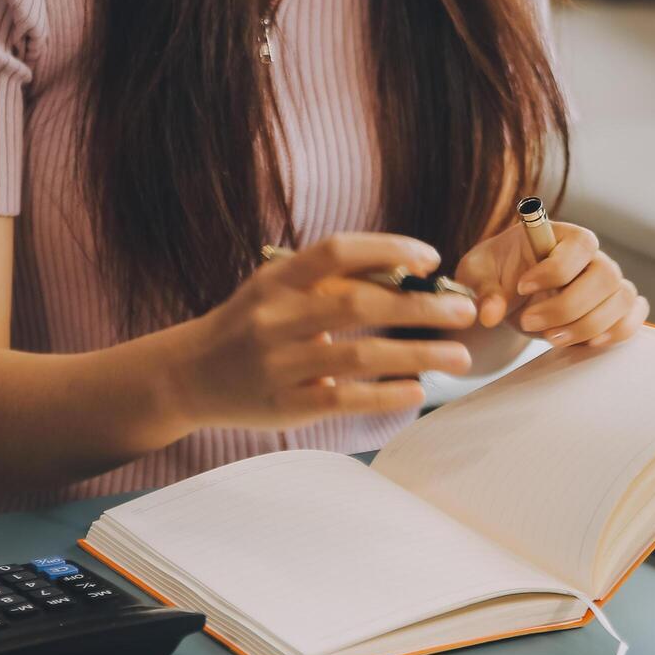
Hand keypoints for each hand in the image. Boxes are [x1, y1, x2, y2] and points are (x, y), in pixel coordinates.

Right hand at [164, 234, 476, 427]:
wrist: (189, 375)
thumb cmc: (252, 324)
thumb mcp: (278, 288)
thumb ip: (331, 281)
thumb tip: (412, 274)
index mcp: (278, 278)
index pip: (336, 252)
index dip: (388, 249)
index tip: (431, 259)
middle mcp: (275, 317)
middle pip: (358, 305)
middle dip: (419, 308)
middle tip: (465, 312)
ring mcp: (279, 364)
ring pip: (359, 356)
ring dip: (417, 355)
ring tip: (459, 356)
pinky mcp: (285, 405)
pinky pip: (344, 399)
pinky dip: (386, 395)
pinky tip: (418, 390)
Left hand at [454, 221, 648, 349]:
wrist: (510, 297)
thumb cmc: (496, 274)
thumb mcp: (478, 275)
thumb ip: (483, 289)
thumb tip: (490, 314)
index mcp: (562, 236)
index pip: (581, 244)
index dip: (556, 269)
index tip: (522, 286)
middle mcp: (592, 257)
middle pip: (606, 276)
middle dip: (568, 307)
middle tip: (529, 322)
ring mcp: (607, 283)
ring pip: (621, 300)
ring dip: (588, 326)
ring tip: (551, 339)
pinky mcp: (614, 308)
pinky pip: (634, 317)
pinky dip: (616, 332)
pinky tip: (586, 344)